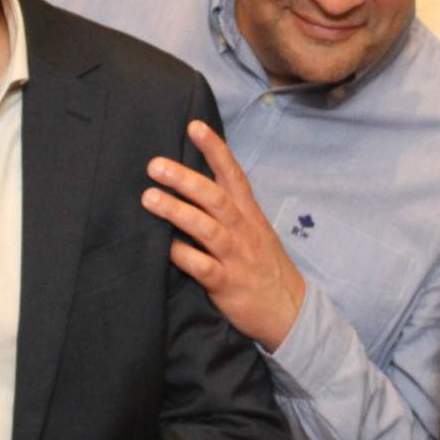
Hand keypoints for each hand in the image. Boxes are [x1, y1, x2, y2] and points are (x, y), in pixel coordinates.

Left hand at [141, 120, 305, 351]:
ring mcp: (237, 258)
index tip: (194, 126)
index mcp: (250, 215)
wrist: (290, 312)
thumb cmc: (263, 268)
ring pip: (208, 228)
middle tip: (155, 165)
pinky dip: (184, 256)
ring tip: (149, 198)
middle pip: (216, 198)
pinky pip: (203, 268)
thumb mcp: (254, 232)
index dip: (215, 150)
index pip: (233, 175)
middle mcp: (244, 231)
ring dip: (178, 211)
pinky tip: (165, 248)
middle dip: (185, 179)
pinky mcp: (228, 285)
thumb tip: (192, 184)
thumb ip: (228, 210)